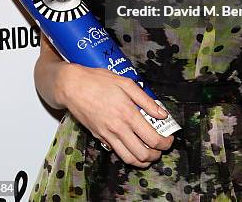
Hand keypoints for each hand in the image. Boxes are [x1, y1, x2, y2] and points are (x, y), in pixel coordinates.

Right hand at [57, 63, 174, 167]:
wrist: (72, 86)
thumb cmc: (99, 81)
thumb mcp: (126, 83)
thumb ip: (146, 100)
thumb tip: (162, 114)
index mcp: (128, 113)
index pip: (152, 138)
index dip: (165, 143)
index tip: (169, 139)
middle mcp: (118, 128)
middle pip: (143, 154)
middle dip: (156, 154)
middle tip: (161, 147)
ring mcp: (108, 135)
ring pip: (129, 159)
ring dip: (143, 160)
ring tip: (150, 152)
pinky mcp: (99, 137)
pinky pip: (117, 153)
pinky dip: (129, 156)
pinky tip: (134, 147)